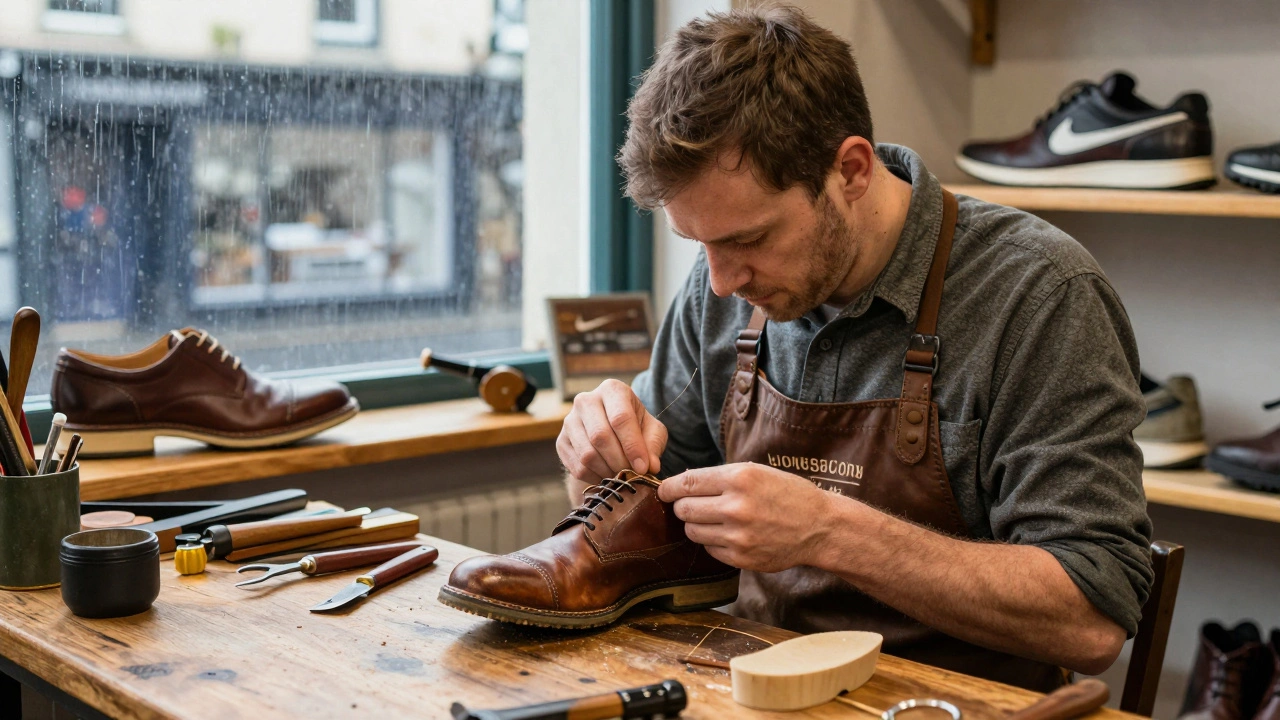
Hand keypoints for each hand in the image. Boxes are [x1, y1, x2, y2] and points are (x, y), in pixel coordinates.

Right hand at [557, 379, 667, 484]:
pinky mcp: (561, 441)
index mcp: (612, 389)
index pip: (620, 418)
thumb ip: (653, 445)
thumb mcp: (652, 431)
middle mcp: (586, 400)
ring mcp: (570, 420)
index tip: (643, 467)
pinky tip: (607, 476)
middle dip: (619, 462)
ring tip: (621, 476)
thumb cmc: (635, 427)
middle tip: (632, 475)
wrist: (610, 432)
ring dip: (607, 472)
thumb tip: (650, 466)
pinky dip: (595, 478)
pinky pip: (577, 466)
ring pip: (587, 454)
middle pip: (600, 436)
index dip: (632, 446)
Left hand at [658, 462, 834, 572]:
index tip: (664, 491)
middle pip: (683, 509)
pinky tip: (730, 534)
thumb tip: (681, 484)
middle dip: (682, 506)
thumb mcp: (755, 472)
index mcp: (739, 479)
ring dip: (697, 524)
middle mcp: (736, 507)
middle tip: (692, 505)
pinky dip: (713, 541)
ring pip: (693, 531)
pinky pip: (709, 549)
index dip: (669, 488)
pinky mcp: (741, 557)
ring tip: (715, 519)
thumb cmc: (786, 494)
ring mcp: (738, 535)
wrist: (818, 526)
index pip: (686, 483)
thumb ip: (719, 477)